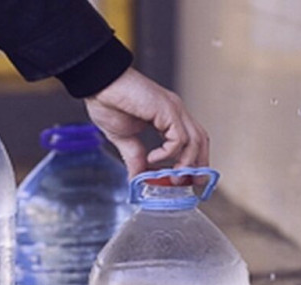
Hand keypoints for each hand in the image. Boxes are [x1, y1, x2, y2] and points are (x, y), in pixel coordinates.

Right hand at [84, 68, 208, 176]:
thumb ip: (134, 158)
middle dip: (198, 164)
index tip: (185, 180)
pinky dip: (168, 153)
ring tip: (171, 177)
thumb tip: (137, 178)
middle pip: (201, 140)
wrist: (99, 84)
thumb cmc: (108, 101)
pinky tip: (151, 158)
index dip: (193, 160)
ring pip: (195, 141)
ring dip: (185, 164)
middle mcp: (174, 111)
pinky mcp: (167, 110)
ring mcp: (173, 109)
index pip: (191, 140)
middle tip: (189, 183)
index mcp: (166, 116)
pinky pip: (178, 138)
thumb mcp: (123, 138)